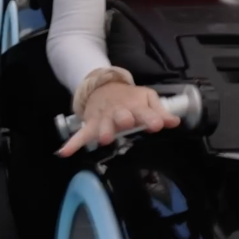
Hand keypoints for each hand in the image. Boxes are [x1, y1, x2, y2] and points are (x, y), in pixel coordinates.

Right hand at [58, 82, 180, 157]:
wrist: (104, 85)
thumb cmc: (130, 97)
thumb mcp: (147, 98)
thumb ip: (161, 111)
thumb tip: (175, 122)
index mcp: (135, 105)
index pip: (146, 111)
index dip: (152, 117)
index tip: (158, 124)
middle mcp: (119, 111)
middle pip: (120, 115)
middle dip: (122, 119)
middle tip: (126, 123)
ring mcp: (103, 117)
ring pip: (102, 124)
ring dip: (102, 130)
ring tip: (104, 139)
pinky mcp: (90, 123)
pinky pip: (81, 134)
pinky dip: (72, 143)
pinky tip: (64, 152)